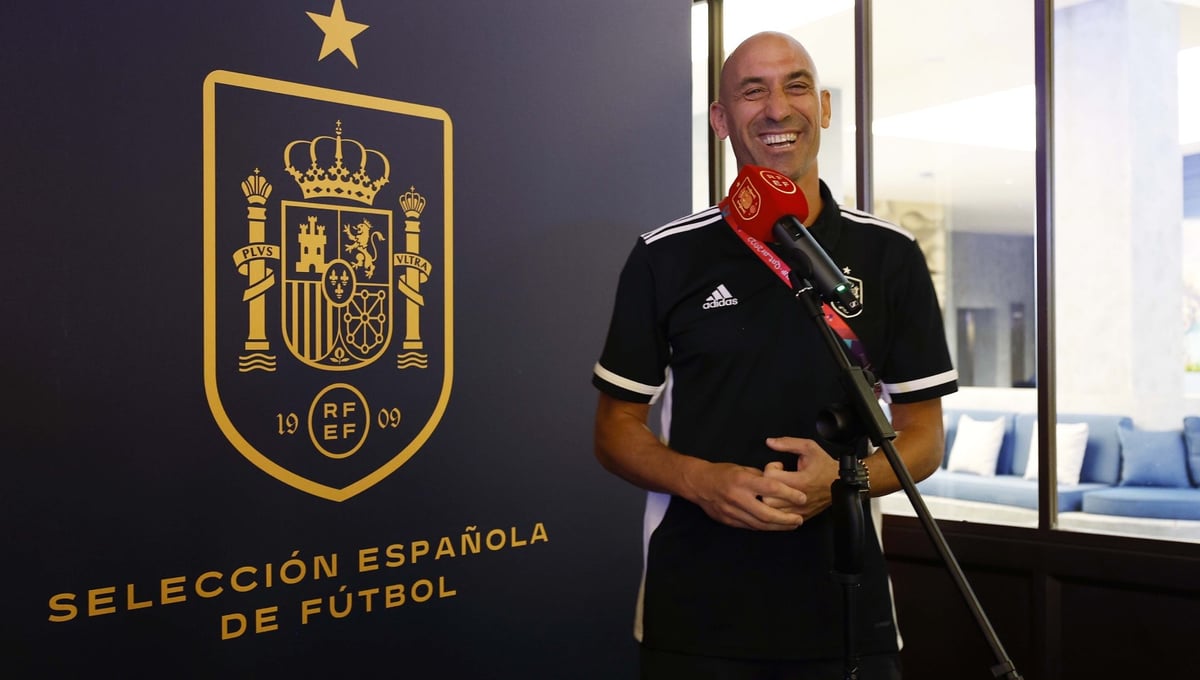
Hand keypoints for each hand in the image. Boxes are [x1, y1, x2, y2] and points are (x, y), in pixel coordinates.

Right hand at [683, 460, 807, 530]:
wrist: (698, 484)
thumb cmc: (722, 472)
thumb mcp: (743, 468)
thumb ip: (761, 477)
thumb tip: (780, 481)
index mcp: (742, 480)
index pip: (770, 488)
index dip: (789, 494)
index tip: (803, 498)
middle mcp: (737, 497)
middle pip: (766, 513)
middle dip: (786, 519)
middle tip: (800, 519)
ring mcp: (732, 511)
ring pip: (759, 524)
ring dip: (778, 526)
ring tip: (792, 525)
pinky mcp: (728, 521)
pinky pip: (750, 527)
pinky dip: (764, 527)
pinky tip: (774, 526)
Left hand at [760, 437, 837, 520]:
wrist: (843, 482)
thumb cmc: (825, 465)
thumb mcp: (809, 447)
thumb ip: (788, 443)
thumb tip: (769, 442)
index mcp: (801, 481)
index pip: (771, 478)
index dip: (770, 469)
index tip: (779, 466)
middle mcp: (799, 498)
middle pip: (767, 498)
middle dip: (767, 486)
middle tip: (775, 479)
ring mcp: (800, 510)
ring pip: (773, 511)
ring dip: (770, 499)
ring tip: (777, 489)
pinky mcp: (802, 517)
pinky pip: (781, 519)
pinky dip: (778, 510)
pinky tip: (782, 499)